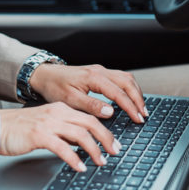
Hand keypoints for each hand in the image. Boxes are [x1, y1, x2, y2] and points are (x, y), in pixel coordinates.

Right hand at [0, 102, 120, 170]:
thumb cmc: (19, 128)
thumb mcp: (47, 124)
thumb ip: (64, 130)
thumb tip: (83, 143)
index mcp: (60, 109)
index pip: (89, 117)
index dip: (105, 131)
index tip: (114, 144)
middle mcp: (57, 113)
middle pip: (90, 123)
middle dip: (106, 139)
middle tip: (114, 152)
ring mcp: (48, 123)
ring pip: (80, 135)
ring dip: (94, 150)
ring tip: (100, 162)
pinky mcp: (39, 135)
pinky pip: (63, 148)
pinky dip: (74, 159)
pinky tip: (79, 167)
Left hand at [30, 63, 147, 123]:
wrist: (45, 75)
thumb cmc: (54, 87)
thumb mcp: (70, 100)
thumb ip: (91, 106)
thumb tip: (110, 112)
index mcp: (93, 77)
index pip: (119, 92)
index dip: (131, 106)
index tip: (138, 118)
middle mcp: (99, 71)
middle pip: (127, 82)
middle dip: (138, 99)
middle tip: (143, 115)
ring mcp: (100, 70)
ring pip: (126, 78)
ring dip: (135, 92)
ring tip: (140, 108)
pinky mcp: (99, 73)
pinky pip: (120, 78)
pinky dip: (129, 88)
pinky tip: (130, 98)